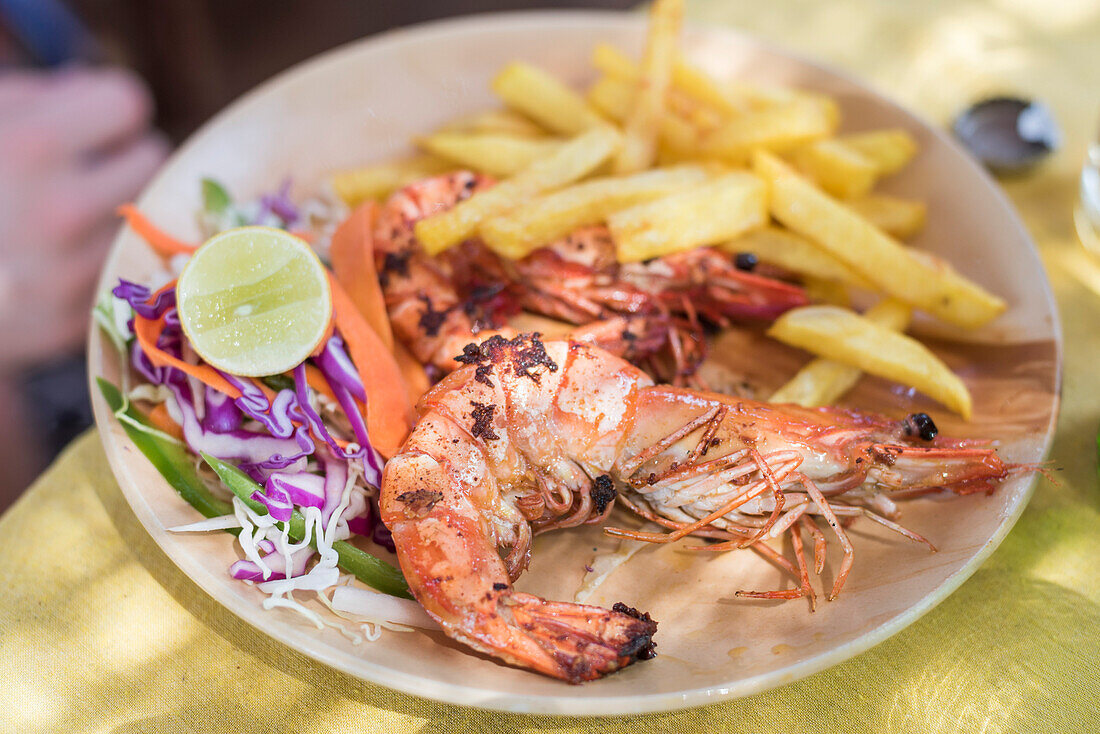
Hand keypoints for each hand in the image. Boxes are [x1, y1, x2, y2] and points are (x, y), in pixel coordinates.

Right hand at [0, 67, 168, 372]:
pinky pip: (129, 266)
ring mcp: (74, 274)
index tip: (82, 125)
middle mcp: (61, 213)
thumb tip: (91, 90)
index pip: (128, 103)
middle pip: (153, 158)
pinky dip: (108, 258)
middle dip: (120, 158)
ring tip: (71, 212)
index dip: (102, 110)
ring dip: (123, 209)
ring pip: (153, 217)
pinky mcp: (80, 320)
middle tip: (79, 170)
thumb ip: (34, 96)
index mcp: (30, 146)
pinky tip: (63, 258)